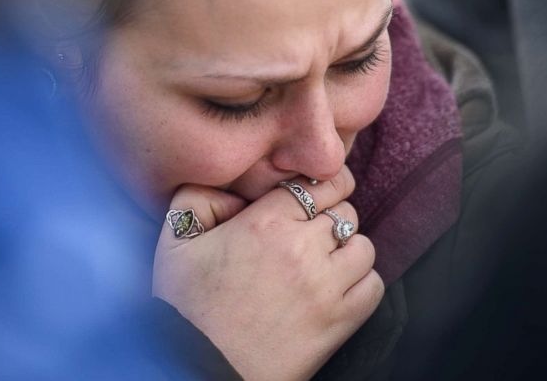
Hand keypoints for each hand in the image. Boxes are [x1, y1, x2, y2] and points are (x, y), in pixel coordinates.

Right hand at [153, 166, 383, 380]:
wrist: (198, 368)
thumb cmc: (184, 309)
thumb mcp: (174, 243)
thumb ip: (195, 198)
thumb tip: (232, 190)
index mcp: (263, 223)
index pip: (319, 185)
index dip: (322, 185)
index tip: (317, 194)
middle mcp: (300, 248)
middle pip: (344, 212)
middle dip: (331, 217)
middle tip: (312, 232)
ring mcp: (324, 286)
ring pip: (362, 247)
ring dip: (347, 250)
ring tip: (326, 261)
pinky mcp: (338, 321)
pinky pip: (372, 286)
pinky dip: (361, 282)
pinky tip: (338, 287)